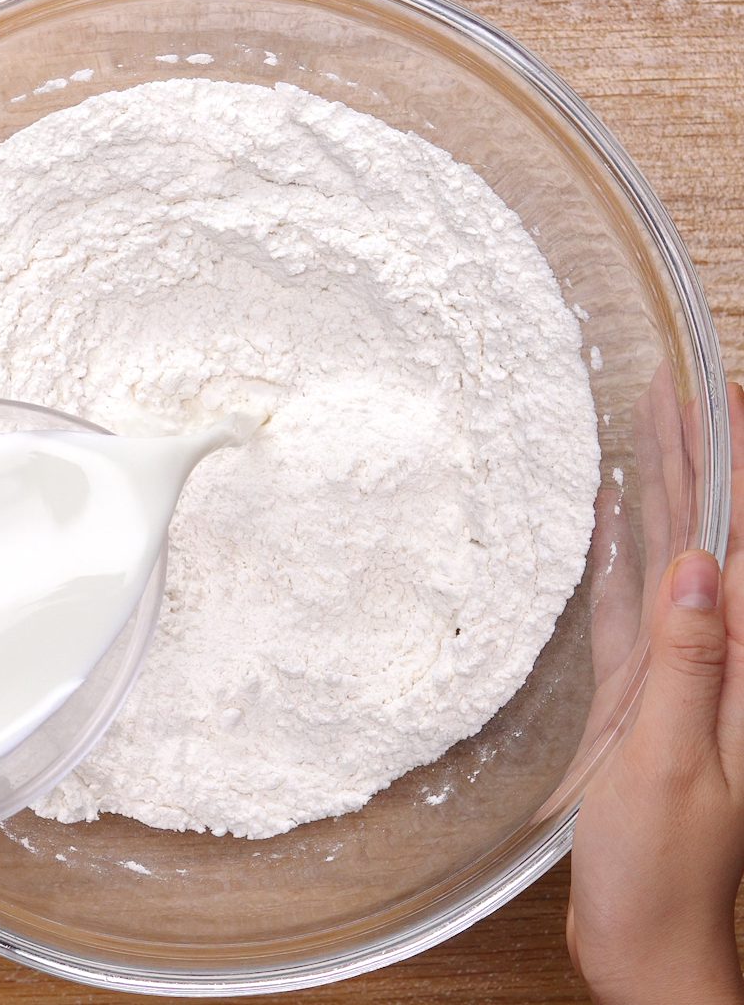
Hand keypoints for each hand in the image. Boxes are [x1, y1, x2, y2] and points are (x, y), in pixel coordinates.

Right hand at [568, 382, 743, 1003]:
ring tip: (644, 430)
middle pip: (709, 536)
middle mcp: (715, 660)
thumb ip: (689, 668)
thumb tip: (701, 569)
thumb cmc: (667, 879)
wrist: (650, 948)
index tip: (718, 395)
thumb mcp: (670, 770)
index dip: (732, 466)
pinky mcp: (635, 696)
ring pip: (668, 560)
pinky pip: (627, 610)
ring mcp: (674, 674)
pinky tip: (605, 522)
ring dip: (660, 493)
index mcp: (739, 671)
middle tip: (674, 387)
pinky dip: (617, 559)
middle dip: (696, 457)